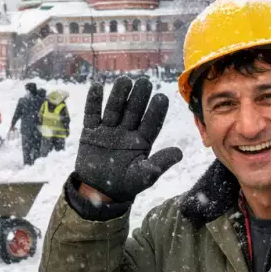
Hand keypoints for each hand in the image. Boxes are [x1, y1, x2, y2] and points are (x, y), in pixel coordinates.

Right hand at [75, 76, 181, 202]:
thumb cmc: (125, 184)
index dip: (156, 111)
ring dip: (119, 95)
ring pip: (114, 109)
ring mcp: (108, 130)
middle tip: (145, 82)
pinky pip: (92, 114)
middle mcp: (126, 131)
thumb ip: (159, 163)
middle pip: (133, 110)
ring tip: (124, 81)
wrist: (99, 190)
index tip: (161, 97)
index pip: (151, 123)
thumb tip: (179, 153)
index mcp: (142, 141)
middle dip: (139, 97)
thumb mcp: (144, 176)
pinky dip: (94, 101)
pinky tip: (97, 87)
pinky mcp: (90, 132)